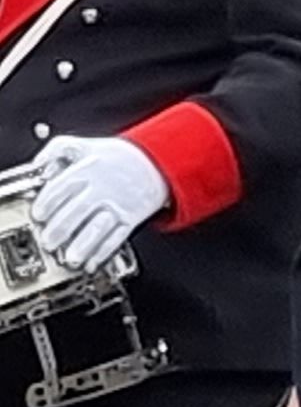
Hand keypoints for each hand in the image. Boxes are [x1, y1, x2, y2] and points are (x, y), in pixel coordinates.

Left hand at [32, 134, 168, 271]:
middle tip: (48, 241)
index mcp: (88, 170)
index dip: (46, 203)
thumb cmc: (118, 157)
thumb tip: (37, 165)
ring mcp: (119, 205)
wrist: (158, 162)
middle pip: (77, 211)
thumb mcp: (85, 145)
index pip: (61, 188)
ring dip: (82, 246)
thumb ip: (56, 149)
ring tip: (69, 258)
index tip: (38, 215)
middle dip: (59, 229)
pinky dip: (104, 252)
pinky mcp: (132, 218)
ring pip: (98, 228)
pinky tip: (92, 261)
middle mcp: (103, 189)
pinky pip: (117, 237)